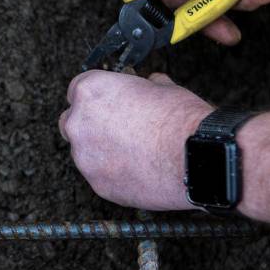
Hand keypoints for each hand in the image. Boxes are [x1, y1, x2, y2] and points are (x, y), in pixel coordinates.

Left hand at [59, 70, 269, 224]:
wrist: (196, 157)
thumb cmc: (180, 120)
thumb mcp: (163, 87)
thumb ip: (144, 86)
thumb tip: (149, 84)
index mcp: (91, 91)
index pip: (78, 90)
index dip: (98, 97)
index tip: (110, 103)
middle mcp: (79, 123)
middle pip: (73, 121)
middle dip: (92, 124)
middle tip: (119, 128)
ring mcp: (85, 157)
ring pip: (85, 152)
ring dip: (102, 150)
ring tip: (134, 151)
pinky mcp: (98, 185)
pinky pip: (100, 175)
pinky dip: (113, 173)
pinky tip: (137, 169)